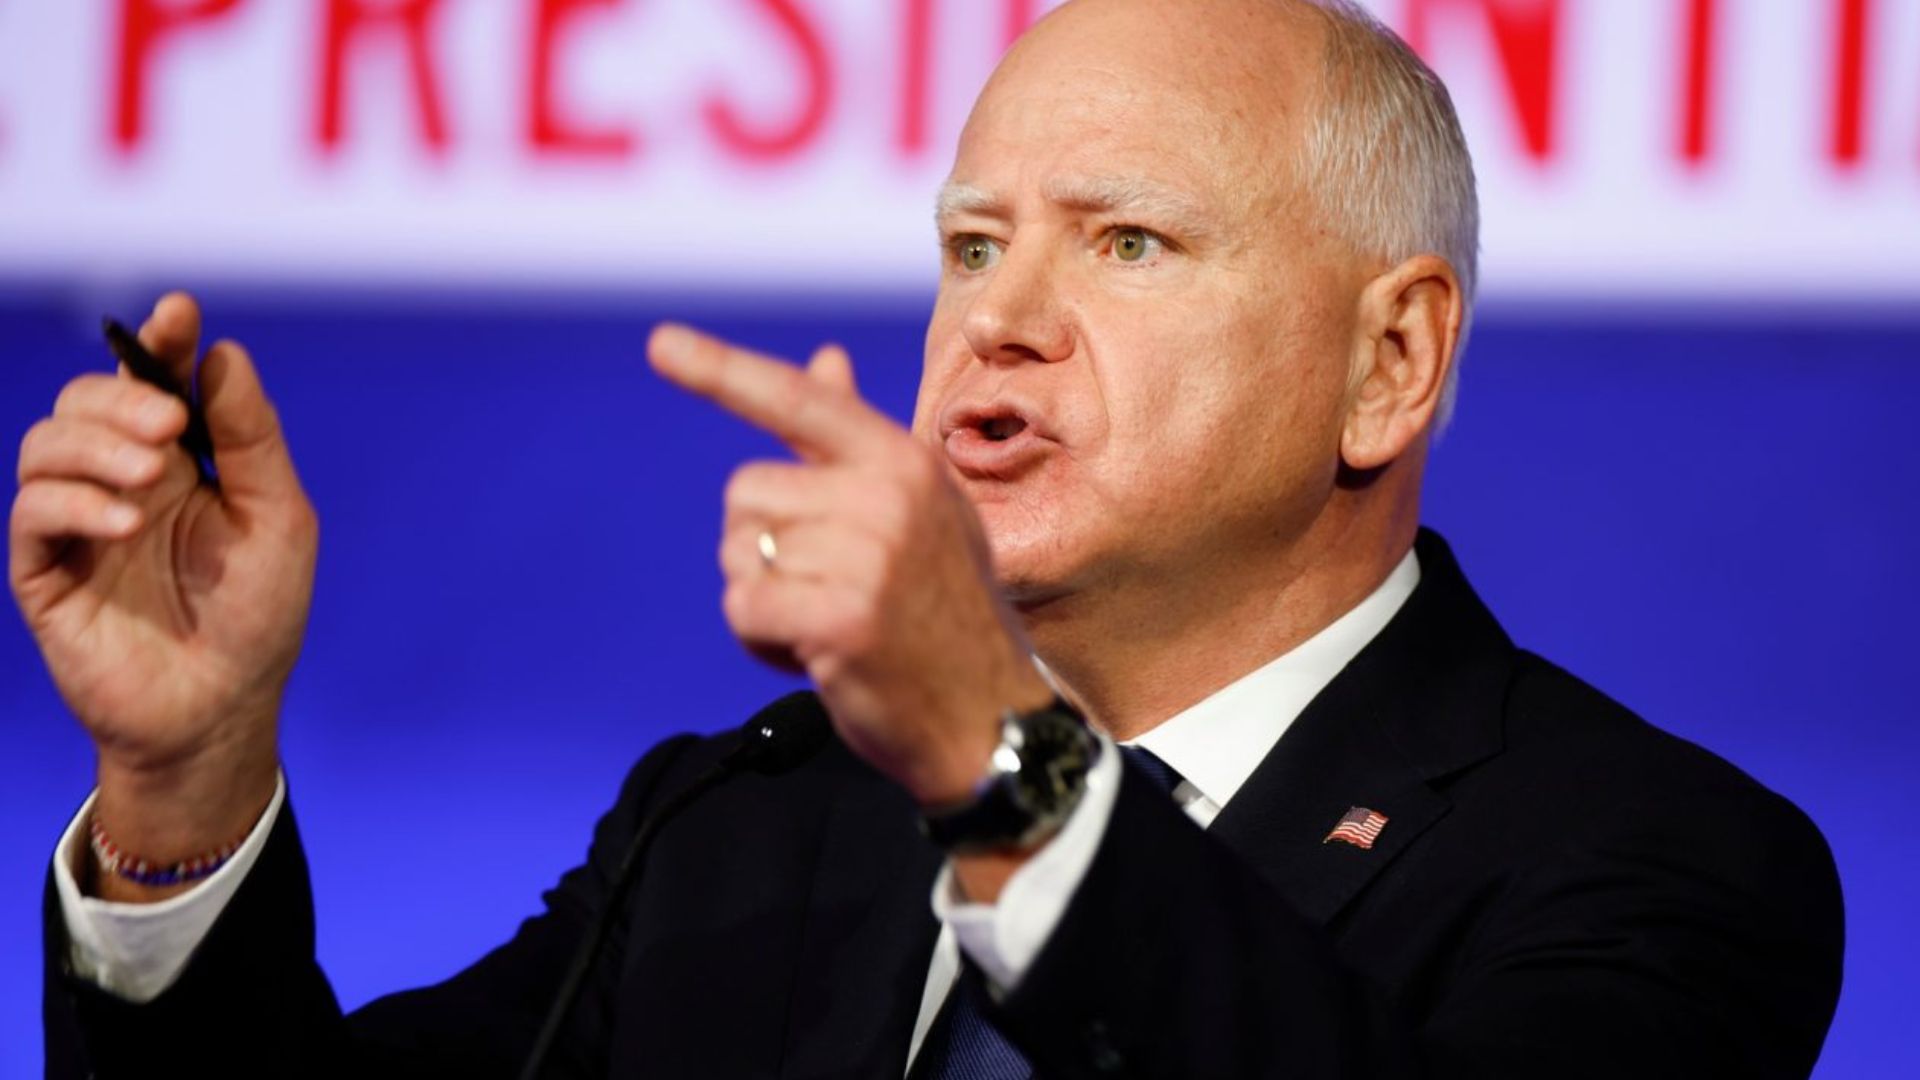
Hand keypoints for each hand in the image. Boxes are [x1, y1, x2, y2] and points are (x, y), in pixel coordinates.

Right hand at [10, 293, 315, 887]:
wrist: (222, 708)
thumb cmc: (257, 616)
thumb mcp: (278, 519)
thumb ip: (251, 439)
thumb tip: (223, 353)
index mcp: (182, 462)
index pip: (153, 380)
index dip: (157, 341)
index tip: (178, 314)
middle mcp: (123, 481)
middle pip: (86, 401)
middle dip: (123, 397)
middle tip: (169, 427)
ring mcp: (79, 523)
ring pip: (46, 444)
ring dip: (95, 447)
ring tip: (151, 479)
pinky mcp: (45, 571)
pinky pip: (31, 512)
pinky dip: (74, 503)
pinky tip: (124, 522)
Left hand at [648, 325, 1053, 806]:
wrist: (988, 719)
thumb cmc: (943, 614)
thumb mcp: (918, 512)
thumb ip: (857, 442)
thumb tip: (824, 359)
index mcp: (903, 461)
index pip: (799, 400)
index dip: (722, 370)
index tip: (659, 342)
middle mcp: (887, 496)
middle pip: (745, 492)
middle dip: (761, 546)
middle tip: (826, 590)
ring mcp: (868, 557)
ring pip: (740, 553)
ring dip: (765, 598)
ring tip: (828, 623)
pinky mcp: (841, 618)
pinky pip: (744, 606)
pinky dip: (760, 640)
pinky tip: (814, 655)